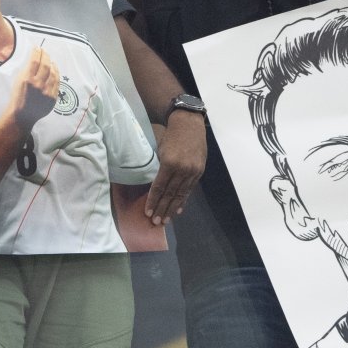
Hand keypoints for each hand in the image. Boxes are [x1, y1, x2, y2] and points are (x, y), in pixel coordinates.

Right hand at [8, 47, 59, 131]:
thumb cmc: (18, 97)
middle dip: (46, 55)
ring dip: (52, 64)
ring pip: (53, 73)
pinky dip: (56, 74)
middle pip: (46, 65)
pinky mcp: (52, 97)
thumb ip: (27, 70)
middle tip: (44, 51)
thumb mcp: (18, 81)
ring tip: (50, 60)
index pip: (35, 60)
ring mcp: (47, 91)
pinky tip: (54, 70)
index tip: (37, 47)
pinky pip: (57, 82)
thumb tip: (34, 58)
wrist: (22, 115)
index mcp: (27, 79)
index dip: (37, 52)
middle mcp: (38, 84)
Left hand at [144, 110, 205, 225]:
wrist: (189, 124)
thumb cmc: (170, 135)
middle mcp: (182, 169)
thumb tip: (155, 186)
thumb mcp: (160, 149)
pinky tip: (178, 209)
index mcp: (169, 162)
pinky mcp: (199, 172)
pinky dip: (183, 200)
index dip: (153, 200)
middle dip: (162, 208)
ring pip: (180, 194)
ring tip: (165, 220)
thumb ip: (159, 168)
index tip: (147, 212)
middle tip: (156, 222)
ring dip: (172, 208)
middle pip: (170, 193)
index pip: (159, 186)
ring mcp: (192, 171)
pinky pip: (189, 189)